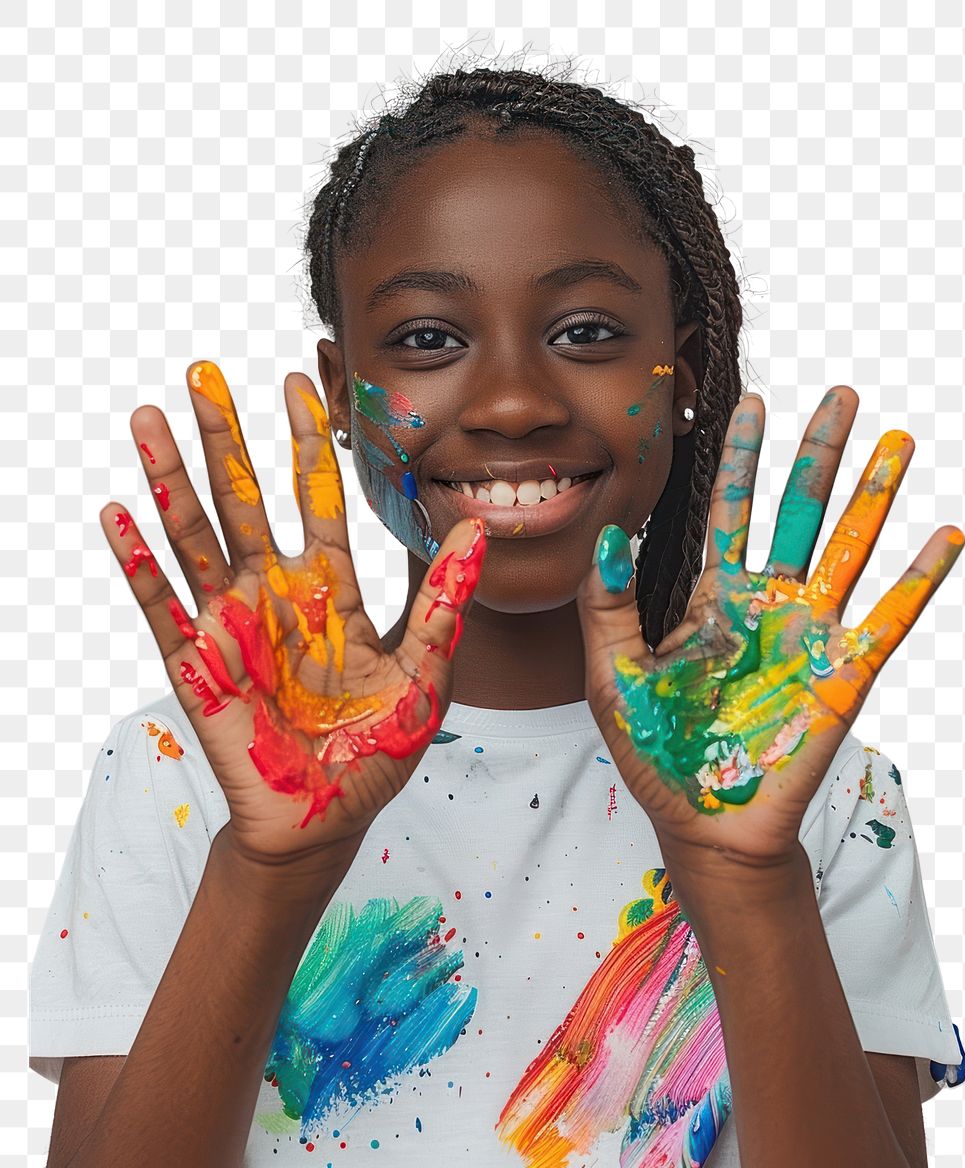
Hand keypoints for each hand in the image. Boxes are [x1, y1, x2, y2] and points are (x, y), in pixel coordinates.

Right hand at [101, 361, 485, 870]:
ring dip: (170, 477)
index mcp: (329, 591)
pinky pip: (162, 605)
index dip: (308, 442)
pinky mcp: (196, 664)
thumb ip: (444, 600)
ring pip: (195, 536)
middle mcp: (275, 595)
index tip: (301, 381)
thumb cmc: (376, 749)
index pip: (316, 499)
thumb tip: (478, 526)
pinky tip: (117, 512)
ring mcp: (230, 625)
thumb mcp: (425, 671)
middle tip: (203, 373)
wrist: (326, 820)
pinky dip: (139, 560)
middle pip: (244, 500)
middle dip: (224, 437)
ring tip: (148, 417)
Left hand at [577, 387, 963, 874]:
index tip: (750, 404)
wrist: (703, 823)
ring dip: (873, 497)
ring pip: (846, 550)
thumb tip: (605, 532)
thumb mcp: (615, 674)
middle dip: (817, 455)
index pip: (729, 513)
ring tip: (898, 442)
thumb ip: (609, 605)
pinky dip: (918, 580)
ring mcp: (809, 636)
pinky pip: (888, 619)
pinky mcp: (843, 675)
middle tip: (842, 395)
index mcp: (712, 599)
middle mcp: (766, 605)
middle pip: (797, 513)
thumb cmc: (656, 752)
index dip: (741, 460)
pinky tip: (943, 536)